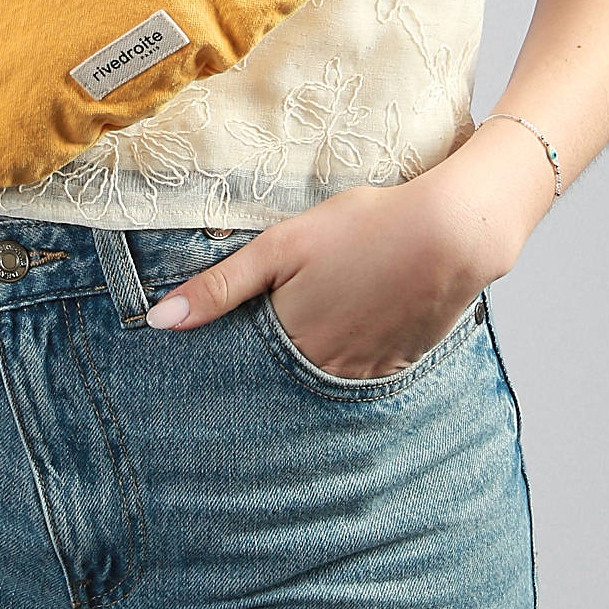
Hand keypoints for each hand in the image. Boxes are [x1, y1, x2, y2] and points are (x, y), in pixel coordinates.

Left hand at [145, 175, 513, 379]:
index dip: (229, 355)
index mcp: (290, 342)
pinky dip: (347, 359)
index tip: (210, 356)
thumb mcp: (281, 246)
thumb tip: (158, 321)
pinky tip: (350, 328)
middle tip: (266, 337)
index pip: (244, 367)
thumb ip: (219, 286)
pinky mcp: (399, 365)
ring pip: (320, 379)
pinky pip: (360, 375)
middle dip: (266, 366)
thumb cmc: (362, 228)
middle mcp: (326, 370)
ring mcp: (366, 372)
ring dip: (308, 364)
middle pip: (281, 378)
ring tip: (311, 327)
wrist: (451, 233)